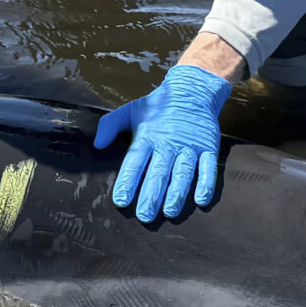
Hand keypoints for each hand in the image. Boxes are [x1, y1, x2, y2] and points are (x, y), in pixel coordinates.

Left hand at [95, 64, 231, 220]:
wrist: (193, 90)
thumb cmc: (158, 105)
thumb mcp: (131, 110)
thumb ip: (110, 125)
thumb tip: (97, 145)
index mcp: (147, 136)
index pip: (135, 161)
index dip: (127, 181)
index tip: (120, 200)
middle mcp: (168, 143)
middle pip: (158, 172)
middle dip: (151, 195)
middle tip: (144, 216)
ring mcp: (189, 146)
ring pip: (183, 173)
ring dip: (176, 193)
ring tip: (169, 212)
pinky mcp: (208, 147)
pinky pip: (208, 168)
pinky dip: (206, 184)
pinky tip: (201, 200)